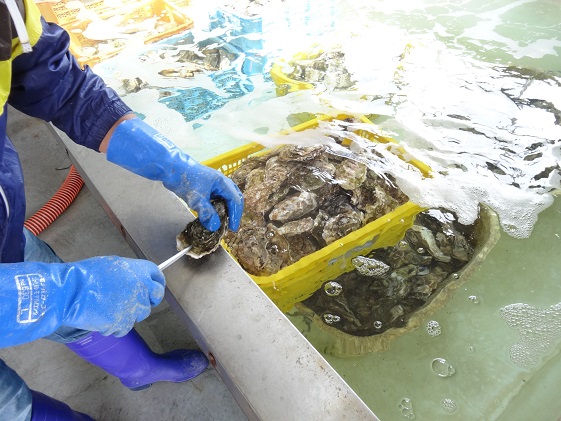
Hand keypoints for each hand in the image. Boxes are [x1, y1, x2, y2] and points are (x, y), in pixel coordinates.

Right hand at [63, 256, 164, 336]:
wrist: (70, 292)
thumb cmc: (86, 276)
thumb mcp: (113, 265)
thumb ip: (130, 274)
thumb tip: (137, 280)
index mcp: (139, 271)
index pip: (158, 278)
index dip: (157, 284)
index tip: (154, 289)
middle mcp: (141, 288)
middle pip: (153, 298)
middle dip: (147, 301)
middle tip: (134, 302)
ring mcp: (133, 307)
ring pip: (140, 315)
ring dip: (129, 314)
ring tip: (110, 308)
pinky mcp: (123, 323)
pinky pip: (125, 328)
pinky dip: (116, 325)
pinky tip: (103, 317)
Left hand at [106, 118, 243, 231]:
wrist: (170, 168)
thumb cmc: (185, 179)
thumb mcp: (196, 199)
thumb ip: (207, 213)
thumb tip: (215, 227)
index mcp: (222, 182)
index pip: (235, 200)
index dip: (235, 215)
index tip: (232, 228)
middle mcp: (221, 183)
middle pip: (234, 198)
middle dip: (234, 212)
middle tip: (230, 225)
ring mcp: (214, 184)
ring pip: (225, 198)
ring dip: (226, 210)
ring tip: (223, 222)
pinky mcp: (206, 187)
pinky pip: (217, 199)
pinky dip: (217, 208)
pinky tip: (213, 215)